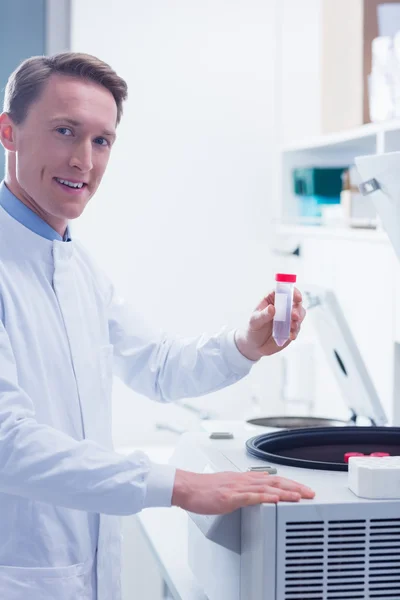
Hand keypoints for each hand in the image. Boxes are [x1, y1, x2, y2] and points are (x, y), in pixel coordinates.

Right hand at [171, 469, 314, 513]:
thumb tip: (257, 491)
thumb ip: (244, 488)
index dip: (291, 484)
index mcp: (245, 479)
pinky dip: (265, 497)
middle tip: (311, 493)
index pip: (274, 479)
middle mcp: (244, 480)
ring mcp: (238, 487)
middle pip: (275, 481)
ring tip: (300, 496)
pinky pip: (250, 496)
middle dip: (295, 487)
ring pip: (267, 487)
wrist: (187, 487)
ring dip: (286, 492)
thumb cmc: (204, 489)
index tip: (305, 490)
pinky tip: (275, 499)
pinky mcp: (230, 496)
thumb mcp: (228, 486)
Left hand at [234, 287, 305, 360]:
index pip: (283, 291)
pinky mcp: (291, 329)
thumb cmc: (253, 329)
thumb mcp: (254, 321)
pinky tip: (291, 336)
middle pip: (295, 302)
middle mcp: (282, 307)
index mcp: (272, 299)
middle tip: (294, 316)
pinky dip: (295, 331)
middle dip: (297, 309)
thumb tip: (272, 308)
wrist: (255, 346)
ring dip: (298, 320)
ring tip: (292, 326)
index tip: (297, 297)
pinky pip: (297, 328)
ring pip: (299, 314)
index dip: (292, 292)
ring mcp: (288, 318)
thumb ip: (263, 315)